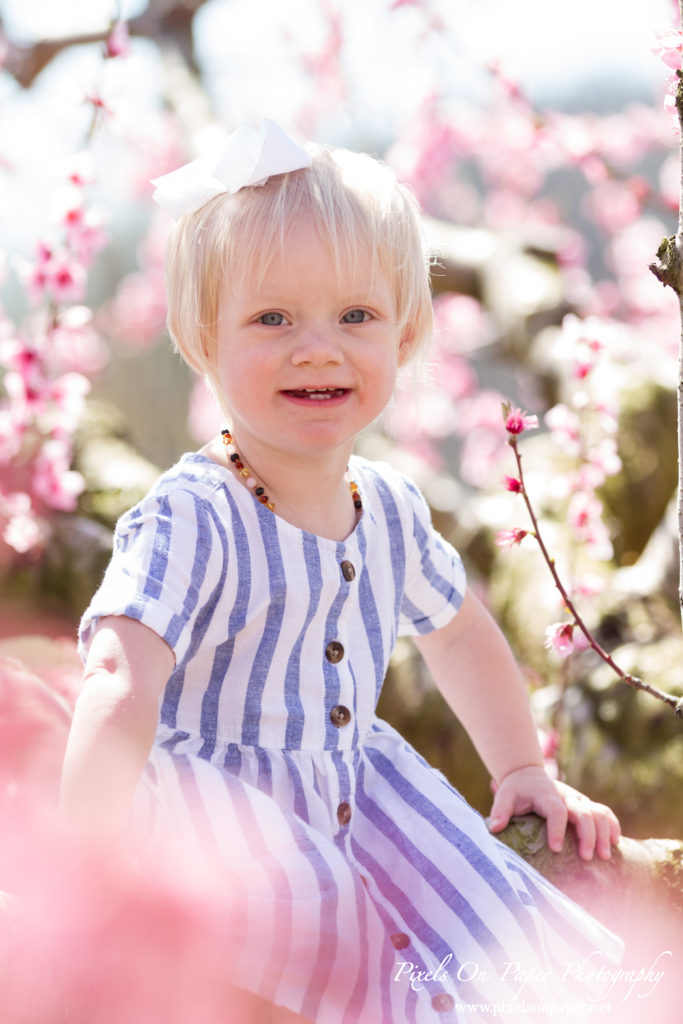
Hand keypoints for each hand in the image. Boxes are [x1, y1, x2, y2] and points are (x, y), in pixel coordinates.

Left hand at [488, 765, 620, 860]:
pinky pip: (605, 812)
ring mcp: (579, 800)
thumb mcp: (505, 796)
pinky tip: (616, 843)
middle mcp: (567, 796)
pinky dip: (612, 825)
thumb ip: (500, 811)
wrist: (528, 776)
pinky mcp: (586, 804)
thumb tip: (494, 829)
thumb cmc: (516, 791)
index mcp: (547, 795)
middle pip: (583, 812)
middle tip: (586, 857)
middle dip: (588, 835)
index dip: (557, 828)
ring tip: (604, 856)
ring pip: (598, 812)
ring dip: (604, 833)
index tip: (556, 848)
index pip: (556, 811)